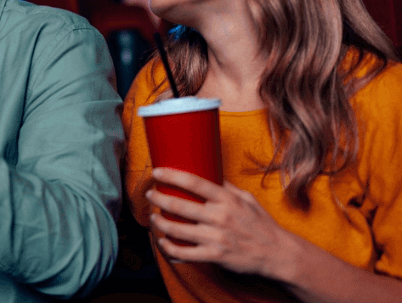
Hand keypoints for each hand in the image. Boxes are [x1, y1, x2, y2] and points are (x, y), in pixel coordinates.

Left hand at [146, 168, 296, 278]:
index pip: (193, 182)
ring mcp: (216, 238)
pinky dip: (168, 247)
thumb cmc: (261, 224)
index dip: (171, 176)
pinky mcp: (215, 256)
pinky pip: (184, 253)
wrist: (278, 254)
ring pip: (176, 229)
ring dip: (159, 222)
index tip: (157, 172)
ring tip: (153, 217)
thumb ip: (226, 187)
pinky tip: (162, 242)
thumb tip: (208, 171)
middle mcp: (220, 217)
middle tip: (150, 194)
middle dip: (158, 198)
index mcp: (227, 199)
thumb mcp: (247, 199)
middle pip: (178, 205)